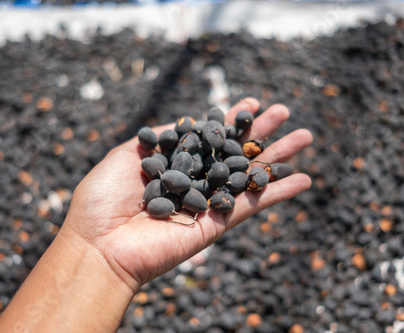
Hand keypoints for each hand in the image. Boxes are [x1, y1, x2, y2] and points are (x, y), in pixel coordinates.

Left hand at [64, 98, 312, 291]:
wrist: (99, 245)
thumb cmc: (102, 199)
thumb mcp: (127, 154)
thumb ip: (158, 138)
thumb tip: (183, 122)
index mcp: (174, 165)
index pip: (210, 139)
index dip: (230, 121)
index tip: (250, 102)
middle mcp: (195, 183)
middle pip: (235, 154)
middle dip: (260, 133)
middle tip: (285, 111)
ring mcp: (208, 204)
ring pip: (249, 177)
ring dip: (279, 157)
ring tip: (305, 135)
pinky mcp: (216, 225)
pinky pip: (252, 206)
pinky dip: (278, 193)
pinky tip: (304, 179)